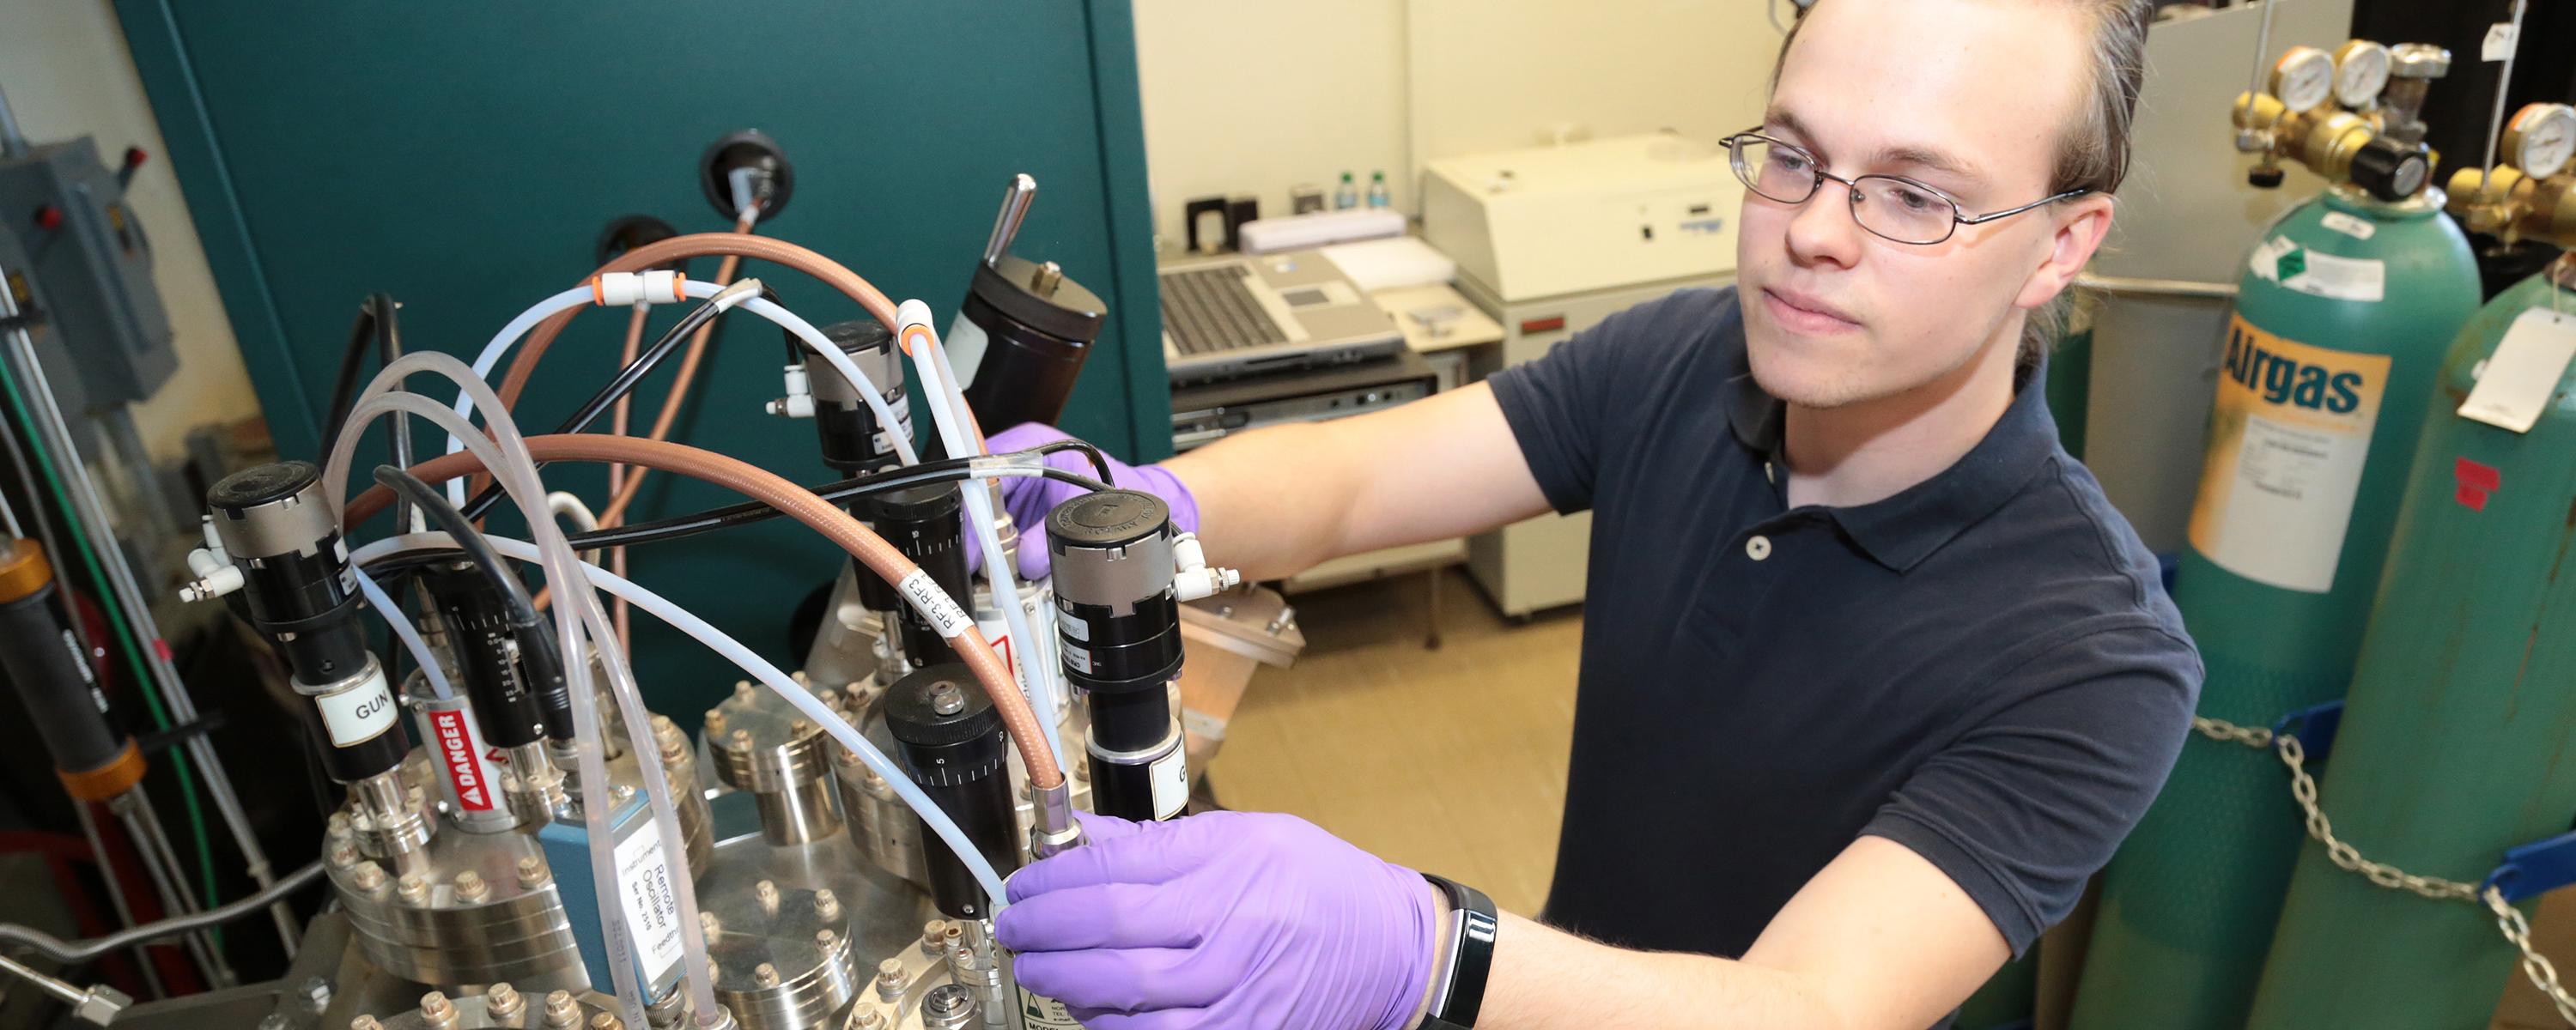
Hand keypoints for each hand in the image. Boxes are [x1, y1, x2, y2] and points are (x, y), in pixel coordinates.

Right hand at [968, 423, 1197, 580]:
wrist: (1131, 494)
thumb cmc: (1111, 486)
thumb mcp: (1080, 510)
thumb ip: (1048, 537)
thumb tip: (1023, 561)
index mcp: (1027, 446)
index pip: (983, 474)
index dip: (973, 510)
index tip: (972, 540)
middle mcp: (1016, 461)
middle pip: (978, 500)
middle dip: (980, 535)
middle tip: (983, 565)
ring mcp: (1016, 484)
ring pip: (985, 518)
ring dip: (991, 546)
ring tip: (998, 570)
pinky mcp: (1020, 505)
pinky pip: (1000, 529)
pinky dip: (1003, 549)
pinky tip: (1010, 564)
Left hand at [997, 811, 1438, 1029]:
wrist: (1394, 952)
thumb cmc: (1322, 886)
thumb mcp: (1248, 836)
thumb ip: (1160, 843)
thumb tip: (1083, 839)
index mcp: (1231, 868)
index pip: (1116, 872)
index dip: (1054, 879)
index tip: (1025, 883)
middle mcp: (1231, 932)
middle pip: (1108, 936)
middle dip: (1043, 933)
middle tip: (1015, 928)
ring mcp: (1236, 995)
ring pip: (1123, 998)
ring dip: (1065, 985)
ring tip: (1039, 967)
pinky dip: (1111, 1027)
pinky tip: (1089, 1010)